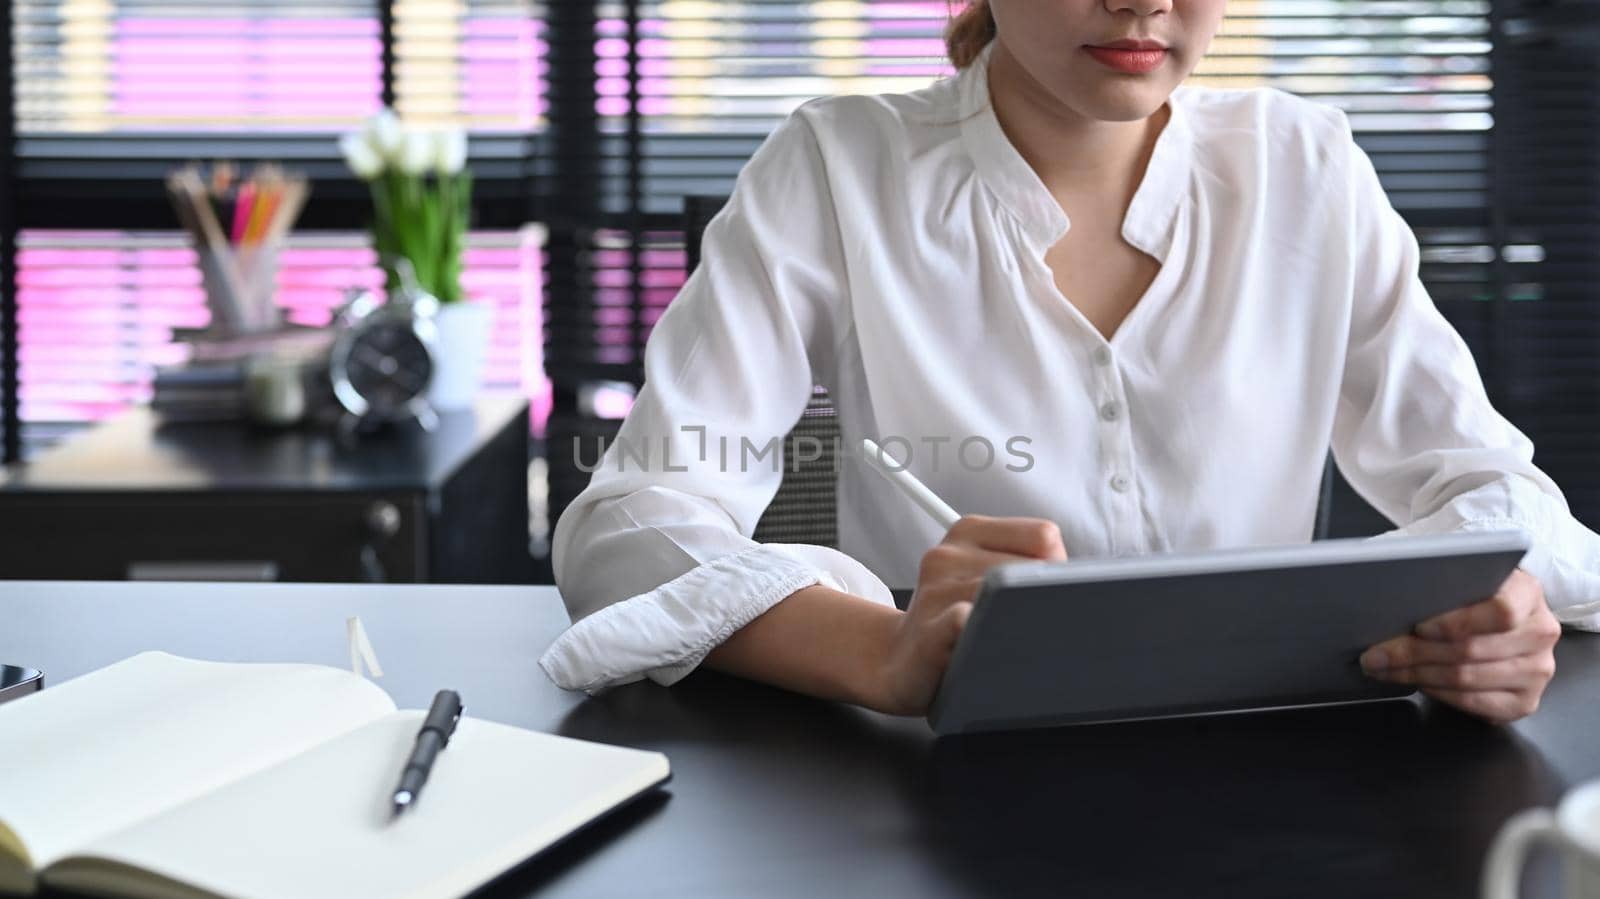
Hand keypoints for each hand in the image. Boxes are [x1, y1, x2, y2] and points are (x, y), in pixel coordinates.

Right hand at [875, 514, 1066, 715]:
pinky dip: (981, 629)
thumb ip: (1027, 563)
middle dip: (1042, 602)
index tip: (1048, 594)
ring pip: (1006, 601)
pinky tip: (987, 644)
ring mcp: (935, 594)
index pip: (1043, 536)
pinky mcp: (929, 635)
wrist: (900, 662)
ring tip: (1003, 642)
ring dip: (1020, 627)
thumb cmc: (954, 620)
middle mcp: (947, 555)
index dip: (1058, 570)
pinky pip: (963, 621)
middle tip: (1027, 625)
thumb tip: (1078, 583)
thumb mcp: (983, 573)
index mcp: (968, 532)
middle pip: (1028, 572)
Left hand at [1359, 568, 1560, 722]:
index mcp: (1528, 593)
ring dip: (1417, 675)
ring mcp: (1537, 670)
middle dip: (1414, 653)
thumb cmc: (1474, 594)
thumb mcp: (1466, 576)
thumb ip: (1444, 582)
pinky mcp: (1526, 700)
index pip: (1500, 611)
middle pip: (1473, 649)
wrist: (1504, 618)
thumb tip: (1393, 596)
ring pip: (1467, 678)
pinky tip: (1416, 682)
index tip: (1418, 626)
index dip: (1455, 622)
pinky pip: (1474, 703)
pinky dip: (1438, 693)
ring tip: (1385, 668)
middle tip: (1377, 654)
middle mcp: (1540, 632)